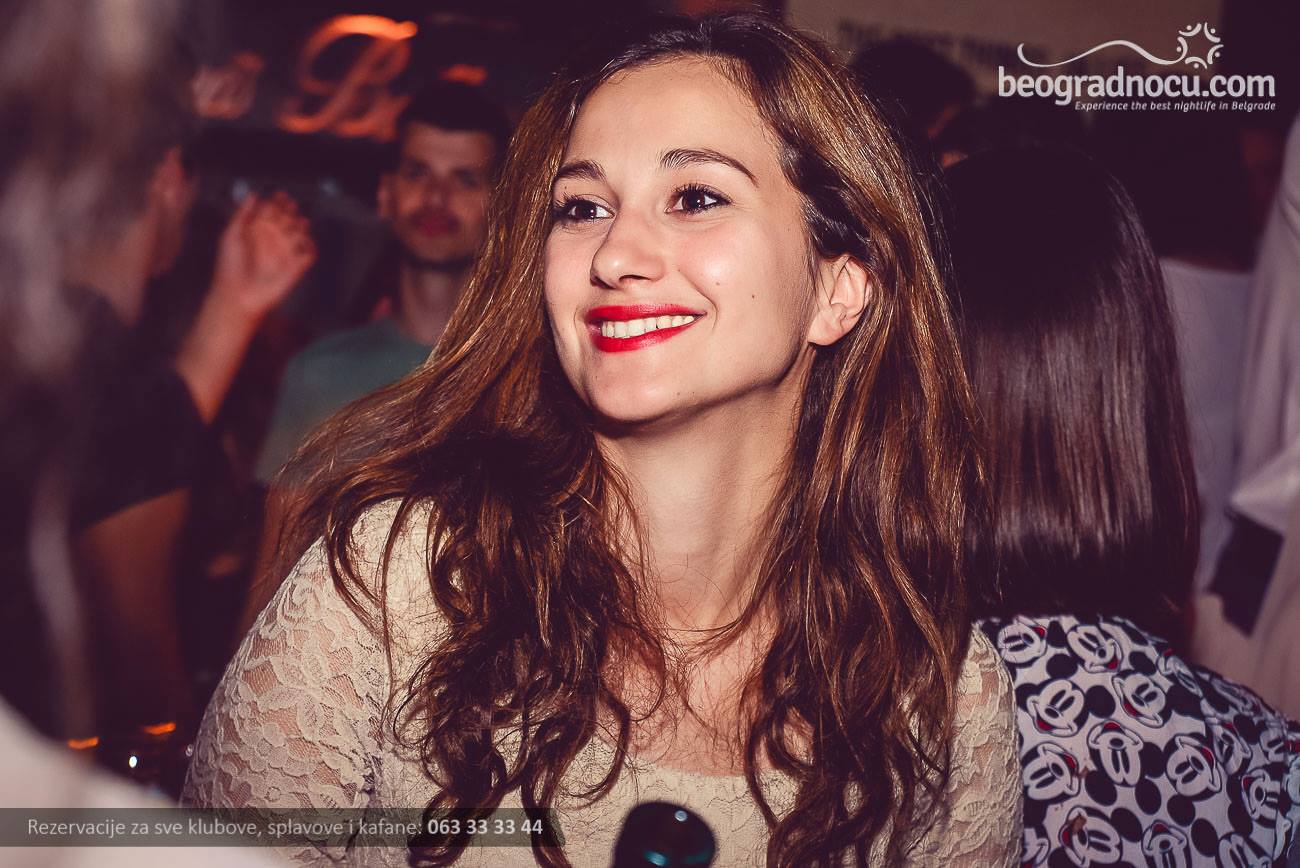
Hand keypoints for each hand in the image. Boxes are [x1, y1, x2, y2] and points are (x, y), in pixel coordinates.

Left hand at [209, 191, 315, 319]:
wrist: (237, 295)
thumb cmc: (230, 267)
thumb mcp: (230, 235)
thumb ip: (242, 214)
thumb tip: (253, 195)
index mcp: (257, 231)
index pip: (272, 211)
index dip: (278, 202)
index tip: (280, 196)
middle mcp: (272, 240)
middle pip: (288, 219)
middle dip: (291, 211)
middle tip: (291, 207)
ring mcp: (285, 253)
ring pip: (300, 233)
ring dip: (301, 226)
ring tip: (298, 224)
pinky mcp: (295, 267)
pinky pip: (309, 253)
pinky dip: (310, 247)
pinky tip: (304, 242)